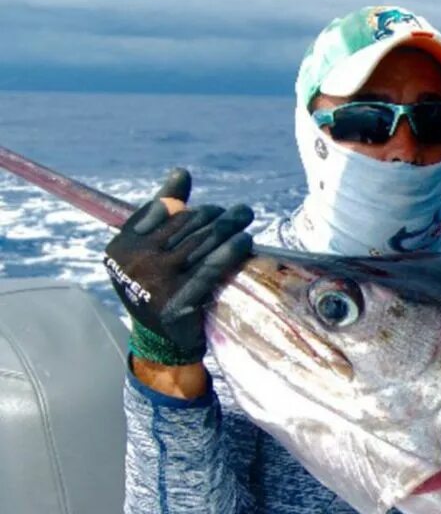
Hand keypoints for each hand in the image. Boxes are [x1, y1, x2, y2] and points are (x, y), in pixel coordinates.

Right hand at [104, 168, 253, 364]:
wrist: (161, 340)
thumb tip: (181, 173)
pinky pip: (211, 268)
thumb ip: (162, 211)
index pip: (161, 212)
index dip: (188, 208)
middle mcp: (135, 263)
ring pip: (201, 243)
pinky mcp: (179, 303)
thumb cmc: (158, 286)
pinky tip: (245, 240)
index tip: (208, 209)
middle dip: (215, 216)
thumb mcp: (149, 249)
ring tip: (245, 218)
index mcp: (121, 247)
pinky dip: (231, 250)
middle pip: (185, 226)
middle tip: (239, 213)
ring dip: (228, 227)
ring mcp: (156, 283)